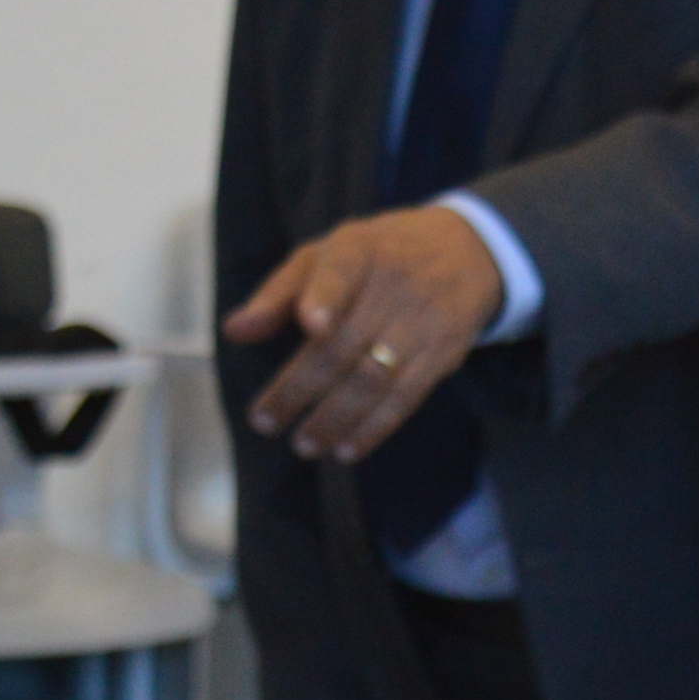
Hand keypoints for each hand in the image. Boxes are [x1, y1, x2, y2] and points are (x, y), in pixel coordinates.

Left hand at [223, 206, 506, 464]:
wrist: (465, 252)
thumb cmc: (376, 258)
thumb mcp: (328, 255)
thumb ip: (279, 293)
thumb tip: (233, 331)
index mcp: (358, 250)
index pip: (342, 271)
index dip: (327, 296)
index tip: (312, 325)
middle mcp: (394, 283)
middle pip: (345, 342)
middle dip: (301, 388)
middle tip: (266, 422)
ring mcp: (423, 320)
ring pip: (375, 377)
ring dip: (336, 417)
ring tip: (304, 444)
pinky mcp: (444, 353)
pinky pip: (406, 397)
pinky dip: (374, 428)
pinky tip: (346, 449)